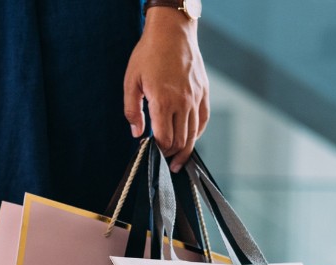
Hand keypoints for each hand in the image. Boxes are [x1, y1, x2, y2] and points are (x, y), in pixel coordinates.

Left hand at [123, 8, 209, 171]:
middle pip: (180, 141)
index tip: (152, 154)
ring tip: (177, 161)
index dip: (158, 151)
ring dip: (185, 150)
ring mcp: (196, 98)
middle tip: (164, 162)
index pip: (164, 139)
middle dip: (171, 155)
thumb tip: (136, 133)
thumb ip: (132, 111)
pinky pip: (203, 120)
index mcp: (163, 101)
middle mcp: (183, 102)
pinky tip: (189, 139)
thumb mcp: (131, 81)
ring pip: (194, 134)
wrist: (172, 32)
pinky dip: (197, 133)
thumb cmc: (148, 54)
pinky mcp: (204, 92)